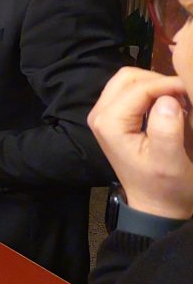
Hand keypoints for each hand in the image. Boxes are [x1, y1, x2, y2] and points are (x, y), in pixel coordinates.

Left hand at [88, 67, 192, 218]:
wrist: (155, 206)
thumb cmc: (166, 186)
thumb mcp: (170, 160)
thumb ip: (167, 129)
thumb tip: (168, 99)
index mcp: (110, 123)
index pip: (139, 87)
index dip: (168, 84)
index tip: (191, 90)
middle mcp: (100, 115)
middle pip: (128, 77)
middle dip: (159, 81)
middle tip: (185, 94)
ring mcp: (103, 115)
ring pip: (128, 82)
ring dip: (154, 85)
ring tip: (179, 100)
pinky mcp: (112, 118)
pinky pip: (128, 92)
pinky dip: (149, 92)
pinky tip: (168, 105)